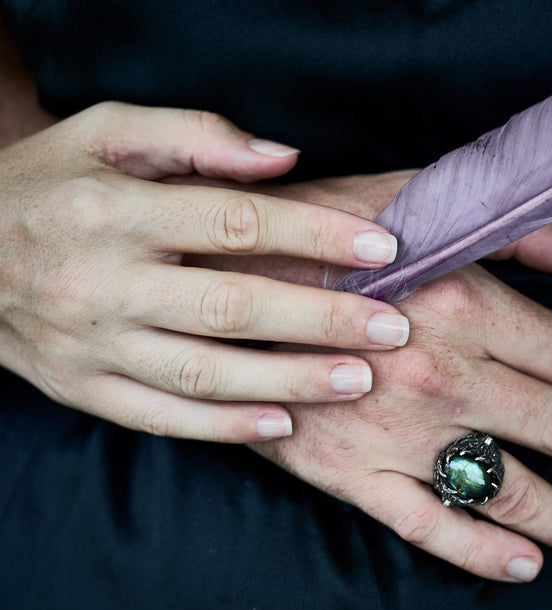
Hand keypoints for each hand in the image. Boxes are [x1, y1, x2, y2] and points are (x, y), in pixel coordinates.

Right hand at [0, 102, 409, 440]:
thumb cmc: (50, 185)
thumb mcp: (105, 132)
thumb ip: (194, 135)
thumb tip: (285, 160)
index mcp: (114, 209)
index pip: (234, 224)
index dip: (314, 237)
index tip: (380, 249)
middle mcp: (104, 281)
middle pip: (232, 307)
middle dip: (320, 321)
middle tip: (391, 330)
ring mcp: (93, 343)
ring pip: (204, 372)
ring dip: (286, 380)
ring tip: (356, 382)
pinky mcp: (84, 387)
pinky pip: (160, 417)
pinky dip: (224, 425)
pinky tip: (282, 425)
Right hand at [235, 173, 551, 580]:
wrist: (212, 281)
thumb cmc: (317, 233)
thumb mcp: (417, 201)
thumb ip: (518, 227)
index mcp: (467, 306)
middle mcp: (444, 376)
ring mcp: (396, 435)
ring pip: (509, 492)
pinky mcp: (348, 474)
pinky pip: (426, 526)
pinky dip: (479, 551)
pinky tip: (524, 566)